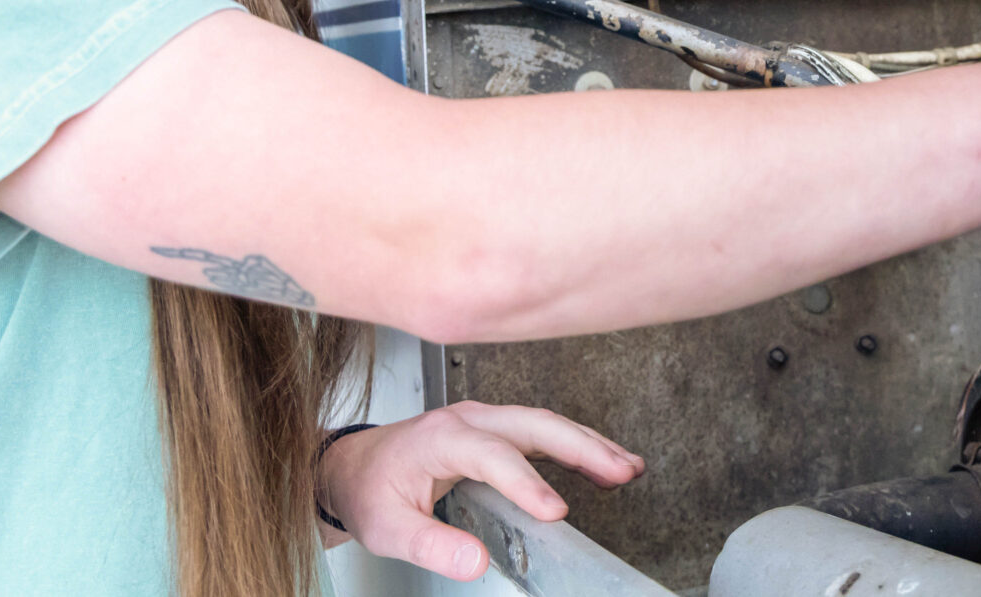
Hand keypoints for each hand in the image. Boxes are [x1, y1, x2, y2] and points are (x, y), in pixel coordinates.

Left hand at [316, 402, 644, 580]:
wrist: (352, 465)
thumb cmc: (368, 490)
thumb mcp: (387, 528)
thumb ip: (430, 545)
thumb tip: (476, 561)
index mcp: (440, 437)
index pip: (492, 456)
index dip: (526, 483)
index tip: (555, 512)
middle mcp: (468, 420)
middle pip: (534, 424)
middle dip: (580, 447)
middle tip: (619, 472)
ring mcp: (484, 420)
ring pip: (545, 423)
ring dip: (588, 443)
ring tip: (627, 467)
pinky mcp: (495, 429)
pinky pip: (542, 431)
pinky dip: (576, 444)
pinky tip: (602, 462)